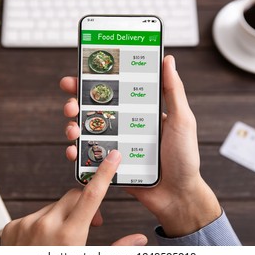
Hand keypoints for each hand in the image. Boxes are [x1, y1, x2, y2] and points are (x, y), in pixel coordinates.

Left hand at [1, 150, 146, 245]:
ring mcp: (26, 225)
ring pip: (54, 206)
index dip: (105, 173)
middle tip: (90, 223)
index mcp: (69, 236)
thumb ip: (116, 249)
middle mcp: (45, 226)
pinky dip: (43, 223)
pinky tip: (42, 240)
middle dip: (84, 205)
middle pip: (73, 196)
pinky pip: (35, 215)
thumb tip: (139, 239)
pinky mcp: (12, 227)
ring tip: (60, 239)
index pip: (92, 194)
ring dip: (62, 216)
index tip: (112, 158)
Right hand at [60, 55, 220, 237]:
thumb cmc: (184, 157)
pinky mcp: (110, 164)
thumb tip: (167, 60)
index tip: (81, 71)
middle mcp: (125, 126)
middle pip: (94, 109)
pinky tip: (73, 151)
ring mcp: (116, 145)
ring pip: (87, 131)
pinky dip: (76, 152)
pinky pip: (88, 156)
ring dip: (73, 126)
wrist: (178, 195)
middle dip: (76, 102)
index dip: (96, 80)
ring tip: (72, 128)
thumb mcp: (182, 120)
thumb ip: (173, 91)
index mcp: (140, 111)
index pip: (115, 90)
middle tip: (70, 102)